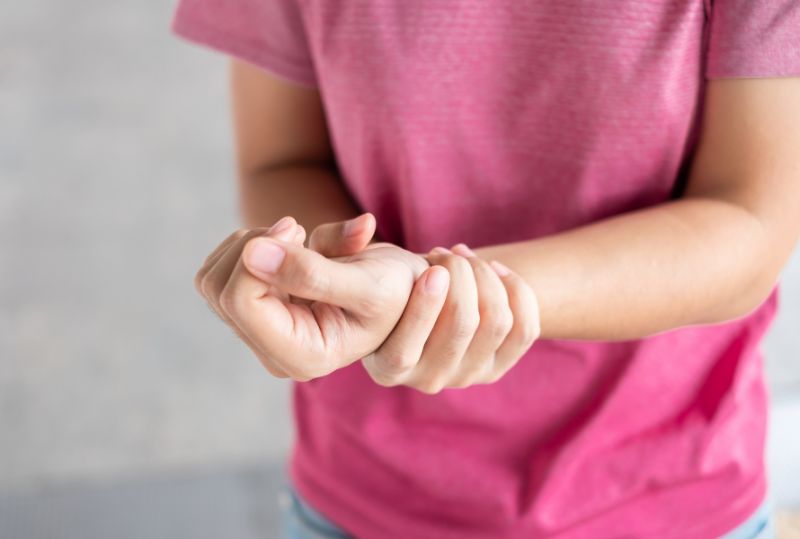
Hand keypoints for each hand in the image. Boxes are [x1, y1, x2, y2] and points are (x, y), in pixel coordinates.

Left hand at [193, 214, 441, 380]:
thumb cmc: (398, 290)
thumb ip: (312, 272)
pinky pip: (219, 271)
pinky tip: (288, 248)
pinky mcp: (254, 312)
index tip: (295, 227)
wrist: (403, 288)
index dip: (258, 255)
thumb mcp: (367, 282)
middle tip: (298, 230)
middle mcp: (275, 351)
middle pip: (219, 289)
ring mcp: (261, 333)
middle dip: (255, 247)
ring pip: (212, 279)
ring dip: (251, 244)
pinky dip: (250, 246)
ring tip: (298, 239)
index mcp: (303, 356)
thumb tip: (251, 253)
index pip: (241, 302)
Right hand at [307, 216, 540, 393]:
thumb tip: (342, 229)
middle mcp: (427, 380)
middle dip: (461, 275)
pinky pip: (524, 328)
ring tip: (462, 258)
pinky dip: (516, 290)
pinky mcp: (497, 366)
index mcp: (387, 368)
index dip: (426, 304)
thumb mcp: (349, 270)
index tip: (432, 265)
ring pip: (497, 321)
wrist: (414, 296)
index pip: (409, 347)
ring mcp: (466, 376)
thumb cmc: (378, 281)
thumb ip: (330, 255)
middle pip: (464, 323)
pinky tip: (495, 271)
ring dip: (485, 276)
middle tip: (445, 253)